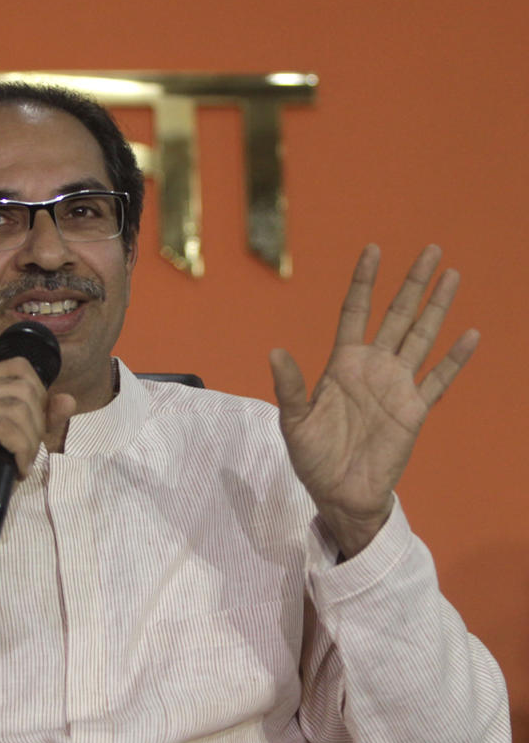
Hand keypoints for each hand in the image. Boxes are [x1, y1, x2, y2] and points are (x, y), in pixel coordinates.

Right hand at [0, 357, 76, 541]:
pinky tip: (18, 468)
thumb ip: (46, 416)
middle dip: (36, 424)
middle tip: (27, 453)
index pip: (20, 368)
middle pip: (23, 390)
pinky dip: (20, 450)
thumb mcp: (25, 437)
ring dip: (29, 442)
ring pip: (17, 410)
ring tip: (22, 462)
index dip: (39, 398)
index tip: (33, 429)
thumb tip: (68, 400)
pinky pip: (5, 429)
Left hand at [269, 244, 478, 557]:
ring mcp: (396, 386)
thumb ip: (289, 386)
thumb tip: (274, 352)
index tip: (373, 250)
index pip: (355, 313)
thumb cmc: (312, 457)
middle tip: (431, 249)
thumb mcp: (294, 420)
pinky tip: (469, 334)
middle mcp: (372, 368)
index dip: (364, 283)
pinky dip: (454, 358)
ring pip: (421, 337)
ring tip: (451, 274)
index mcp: (342, 364)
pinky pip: (438, 379)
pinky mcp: (414, 410)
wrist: (339, 493)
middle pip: (396, 315)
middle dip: (412, 283)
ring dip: (436, 307)